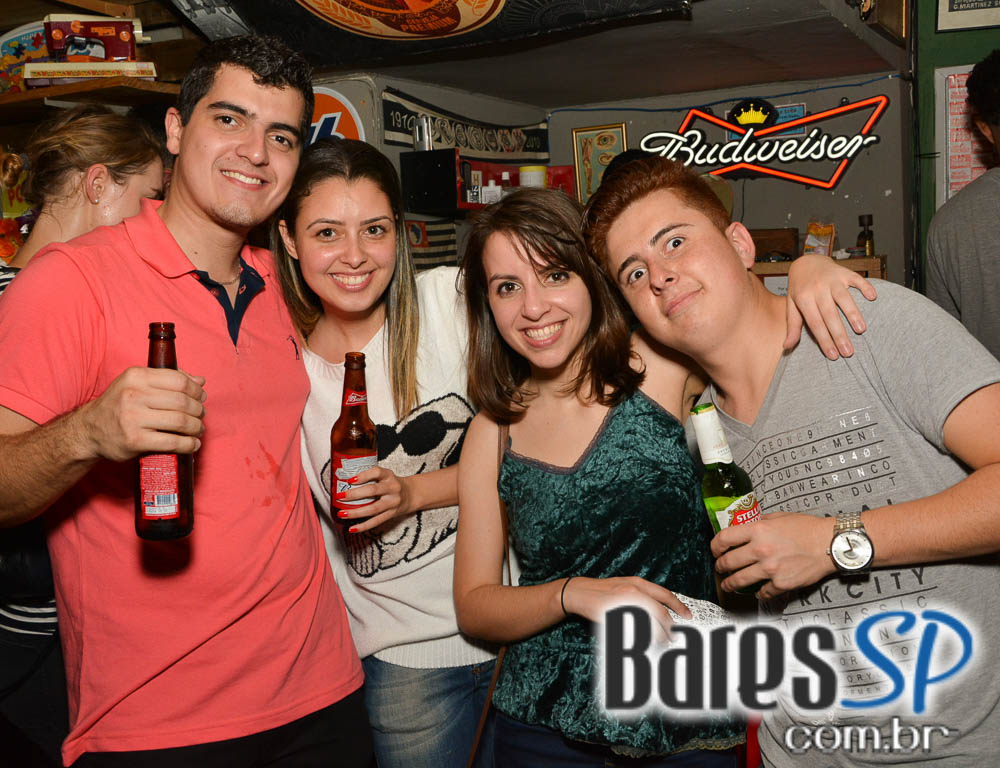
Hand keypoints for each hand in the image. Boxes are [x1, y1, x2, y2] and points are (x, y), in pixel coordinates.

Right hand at [78, 366, 205, 461]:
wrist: (89, 431)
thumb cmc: (119, 405)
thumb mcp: (137, 384)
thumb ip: (168, 379)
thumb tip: (200, 381)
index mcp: (136, 376)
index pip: (179, 381)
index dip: (196, 390)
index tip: (201, 397)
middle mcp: (133, 395)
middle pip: (182, 402)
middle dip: (198, 410)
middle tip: (200, 416)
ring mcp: (133, 419)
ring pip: (180, 421)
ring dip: (196, 427)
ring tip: (198, 430)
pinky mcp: (135, 441)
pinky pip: (172, 442)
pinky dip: (188, 444)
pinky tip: (193, 444)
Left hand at [335, 466, 414, 532]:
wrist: (411, 494)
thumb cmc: (391, 484)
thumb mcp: (384, 476)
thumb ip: (369, 478)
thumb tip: (343, 482)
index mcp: (389, 476)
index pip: (377, 472)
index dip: (363, 476)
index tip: (349, 480)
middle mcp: (392, 488)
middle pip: (373, 491)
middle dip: (354, 494)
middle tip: (340, 496)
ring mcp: (393, 502)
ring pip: (373, 509)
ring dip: (355, 512)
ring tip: (342, 513)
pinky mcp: (391, 514)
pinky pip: (376, 521)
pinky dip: (363, 526)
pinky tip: (352, 528)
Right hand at [561, 576, 692, 639]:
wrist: (580, 592)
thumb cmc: (603, 591)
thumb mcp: (624, 586)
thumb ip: (641, 595)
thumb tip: (660, 612)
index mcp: (637, 583)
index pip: (664, 595)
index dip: (679, 606)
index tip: (688, 616)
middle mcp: (633, 591)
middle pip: (660, 612)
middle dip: (670, 627)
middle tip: (675, 638)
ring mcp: (624, 603)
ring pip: (649, 624)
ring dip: (658, 636)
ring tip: (662, 644)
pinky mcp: (615, 615)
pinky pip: (633, 630)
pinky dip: (642, 638)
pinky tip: (645, 644)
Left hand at [711, 511, 836, 598]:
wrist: (829, 543)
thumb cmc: (806, 528)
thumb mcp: (778, 517)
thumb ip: (759, 524)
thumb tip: (745, 529)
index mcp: (757, 530)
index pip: (724, 539)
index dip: (715, 546)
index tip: (715, 550)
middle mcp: (760, 550)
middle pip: (728, 562)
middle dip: (720, 566)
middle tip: (720, 568)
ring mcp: (770, 569)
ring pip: (739, 580)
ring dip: (730, 584)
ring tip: (728, 585)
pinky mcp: (781, 584)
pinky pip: (762, 592)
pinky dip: (759, 592)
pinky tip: (758, 591)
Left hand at [785, 253, 876, 358]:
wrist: (806, 262)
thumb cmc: (800, 289)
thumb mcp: (792, 306)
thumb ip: (792, 326)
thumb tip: (787, 346)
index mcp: (803, 298)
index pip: (815, 323)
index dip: (824, 340)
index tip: (833, 355)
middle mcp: (817, 288)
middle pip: (830, 314)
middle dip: (839, 334)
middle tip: (849, 352)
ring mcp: (832, 279)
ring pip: (844, 298)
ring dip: (853, 314)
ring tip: (861, 330)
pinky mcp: (844, 272)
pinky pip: (856, 279)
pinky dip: (865, 287)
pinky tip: (872, 297)